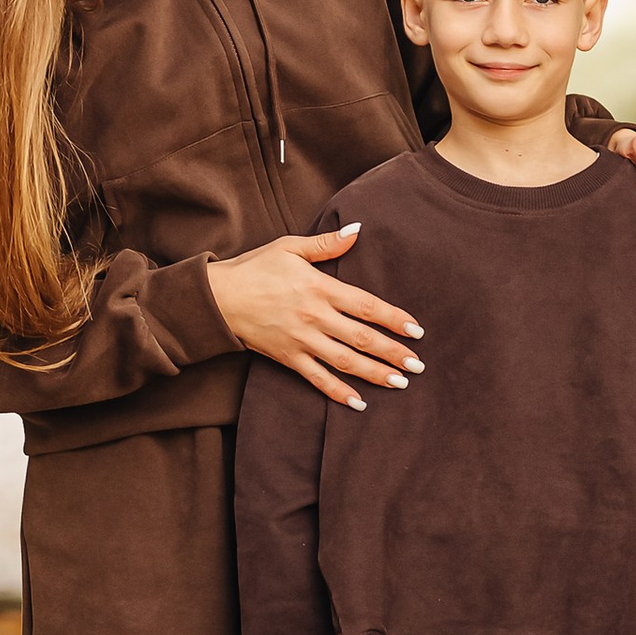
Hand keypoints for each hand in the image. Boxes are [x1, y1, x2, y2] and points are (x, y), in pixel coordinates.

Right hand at [208, 223, 424, 408]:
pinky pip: (317, 378)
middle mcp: (315, 317)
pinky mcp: (287, 358)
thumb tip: (358, 231)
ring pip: (345, 362)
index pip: (366, 305)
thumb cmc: (254, 268)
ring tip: (400, 383)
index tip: (416, 330)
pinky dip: (338, 392)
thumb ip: (326, 244)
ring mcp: (301, 340)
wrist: (217, 297)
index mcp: (319, 288)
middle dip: (393, 353)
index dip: (394, 319)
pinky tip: (358, 403)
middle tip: (418, 365)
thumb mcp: (289, 246)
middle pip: (362, 338)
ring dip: (375, 374)